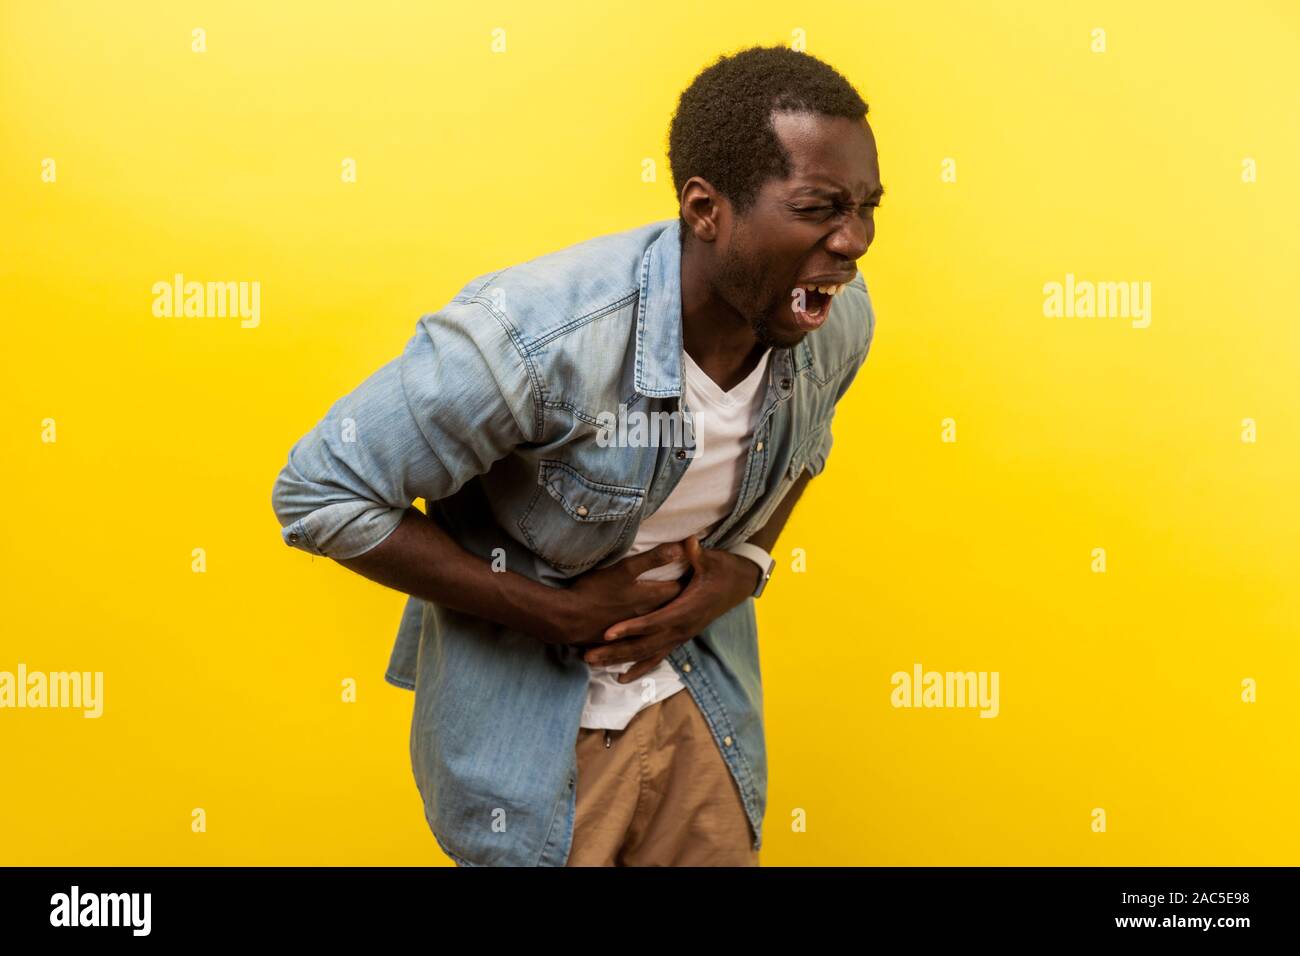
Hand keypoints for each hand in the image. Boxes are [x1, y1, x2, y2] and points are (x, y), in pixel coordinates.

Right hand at [539, 541, 687, 646]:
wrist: (568, 618)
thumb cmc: (595, 590)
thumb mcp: (624, 569)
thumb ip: (653, 559)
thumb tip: (680, 547)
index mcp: (651, 598)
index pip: (678, 588)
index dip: (688, 579)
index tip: (696, 571)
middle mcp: (649, 617)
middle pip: (672, 608)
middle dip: (682, 599)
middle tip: (692, 590)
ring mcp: (636, 631)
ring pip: (660, 626)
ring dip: (668, 618)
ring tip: (675, 612)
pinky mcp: (622, 641)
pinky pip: (643, 641)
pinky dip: (650, 636)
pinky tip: (651, 637)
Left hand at [581, 536, 760, 682]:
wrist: (740, 584)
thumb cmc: (723, 570)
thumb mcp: (711, 560)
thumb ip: (696, 554)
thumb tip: (688, 542)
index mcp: (687, 610)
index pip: (654, 622)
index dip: (632, 627)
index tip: (608, 632)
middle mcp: (683, 628)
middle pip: (645, 644)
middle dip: (616, 650)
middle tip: (589, 655)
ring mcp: (681, 636)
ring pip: (647, 654)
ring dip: (620, 660)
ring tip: (594, 664)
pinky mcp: (680, 639)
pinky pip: (657, 658)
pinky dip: (638, 668)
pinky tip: (620, 677)